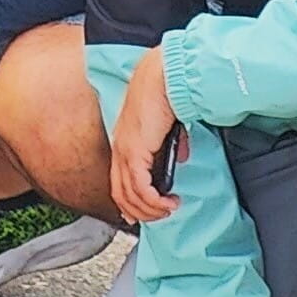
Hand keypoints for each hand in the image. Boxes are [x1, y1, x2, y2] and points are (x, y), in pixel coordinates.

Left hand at [110, 51, 186, 229]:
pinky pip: (141, 188)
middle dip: (141, 212)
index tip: (137, 215)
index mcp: (125, 141)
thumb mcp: (167, 127)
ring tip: (169, 208)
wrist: (163, 80)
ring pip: (130, 195)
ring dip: (152, 209)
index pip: (118, 180)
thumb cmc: (164, 95)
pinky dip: (155, 201)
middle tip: (160, 216)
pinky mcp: (135, 151)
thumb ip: (170, 145)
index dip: (127, 202)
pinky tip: (169, 201)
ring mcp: (125, 151)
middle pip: (121, 194)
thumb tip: (179, 157)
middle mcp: (120, 148)